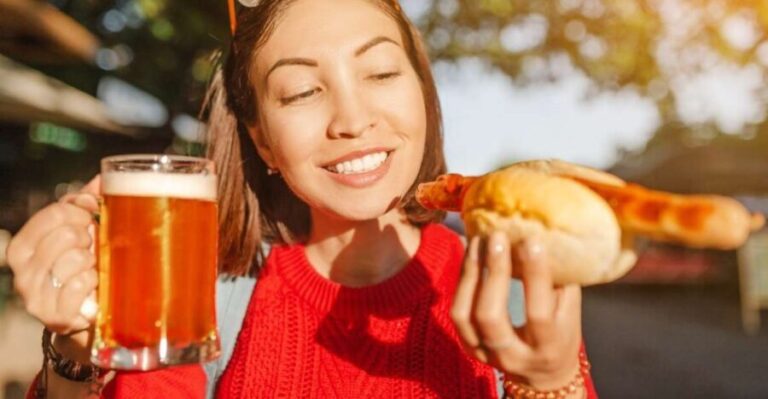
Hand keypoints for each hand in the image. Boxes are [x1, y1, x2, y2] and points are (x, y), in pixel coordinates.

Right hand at [6, 177, 100, 336]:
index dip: (83, 212)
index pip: (56, 211)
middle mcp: (21, 271)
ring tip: (93, 267)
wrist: (84, 314)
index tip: (92, 219)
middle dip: (88, 238)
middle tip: (92, 248)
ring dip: (93, 261)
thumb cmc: (81, 267)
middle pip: (66, 234)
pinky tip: (94, 284)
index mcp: (22, 245)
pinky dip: (93, 281)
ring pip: (74, 259)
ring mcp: (35, 296)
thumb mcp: (79, 232)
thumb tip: (104, 177)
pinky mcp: (54, 316)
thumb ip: (86, 204)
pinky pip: (79, 286)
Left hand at [451, 231, 582, 388]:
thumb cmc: (562, 335)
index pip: (538, 314)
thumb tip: (549, 236)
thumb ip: (561, 282)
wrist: (542, 373)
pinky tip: (471, 256)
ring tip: (479, 241)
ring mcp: (485, 354)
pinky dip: (463, 281)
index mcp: (546, 348)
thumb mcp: (570, 313)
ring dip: (472, 273)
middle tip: (498, 237)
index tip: (532, 241)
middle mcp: (513, 355)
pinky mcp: (468, 347)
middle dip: (494, 272)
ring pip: (466, 314)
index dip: (534, 276)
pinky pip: (458, 313)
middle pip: (491, 316)